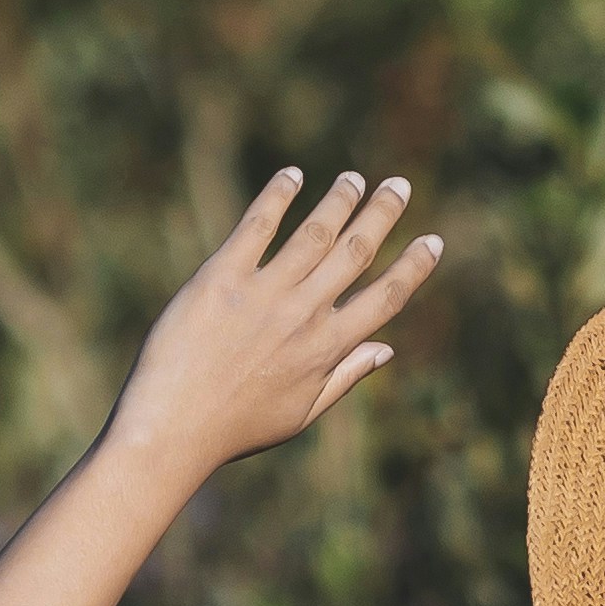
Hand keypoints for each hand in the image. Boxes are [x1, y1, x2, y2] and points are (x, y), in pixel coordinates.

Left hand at [97, 168, 445, 480]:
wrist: (171, 429)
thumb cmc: (236, 428)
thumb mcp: (300, 414)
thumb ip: (345, 377)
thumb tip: (386, 350)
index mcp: (326, 348)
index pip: (385, 298)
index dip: (413, 267)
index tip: (433, 241)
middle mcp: (303, 315)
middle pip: (356, 252)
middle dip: (382, 214)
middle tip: (399, 186)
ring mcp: (263, 293)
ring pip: (314, 233)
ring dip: (338, 200)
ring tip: (352, 179)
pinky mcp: (221, 277)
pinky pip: (257, 226)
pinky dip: (278, 197)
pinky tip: (293, 175)